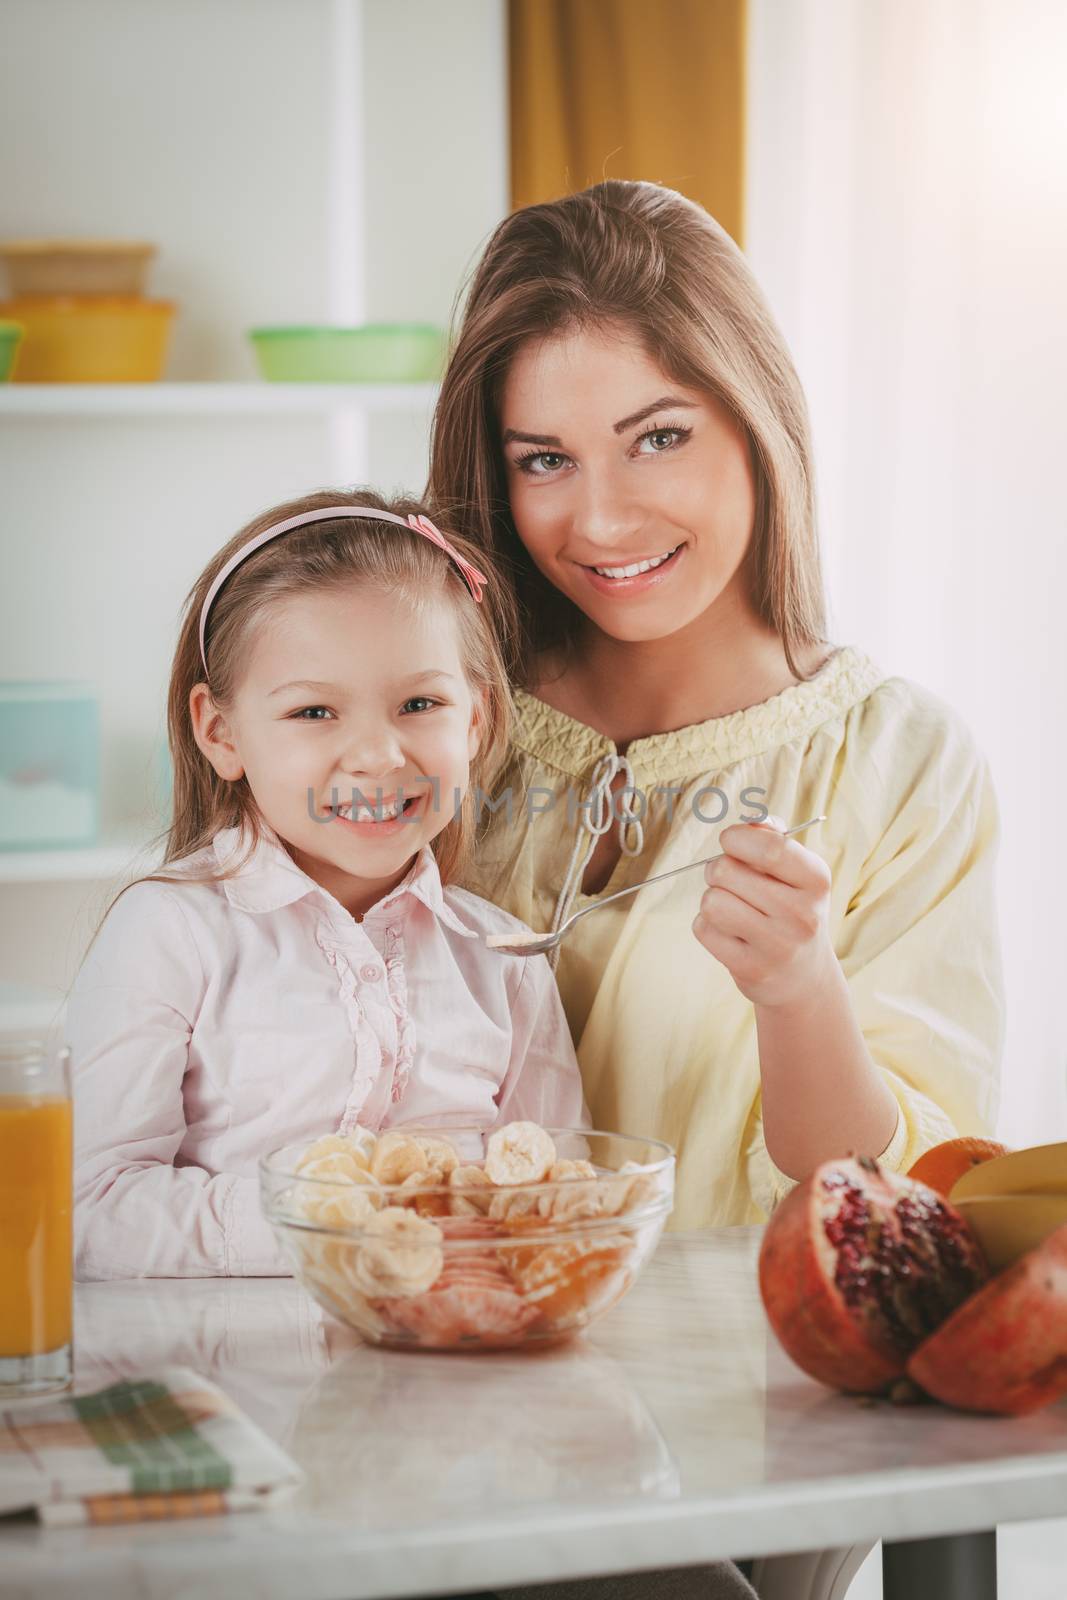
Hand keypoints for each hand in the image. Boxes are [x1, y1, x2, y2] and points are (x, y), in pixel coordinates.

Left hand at [692, 818, 834, 1006]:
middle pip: (726, 871)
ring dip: (712, 899)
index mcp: (816, 880)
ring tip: (730, 907)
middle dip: (717, 868)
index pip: (770, 848)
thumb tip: (752, 819)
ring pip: (711, 901)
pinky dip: (707, 926)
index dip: (737, 838)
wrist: (803, 977)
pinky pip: (704, 929)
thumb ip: (773, 837)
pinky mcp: (752, 969)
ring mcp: (778, 945)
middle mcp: (802, 914)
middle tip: (729, 881)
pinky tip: (729, 933)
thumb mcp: (797, 872)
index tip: (730, 841)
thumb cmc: (792, 909)